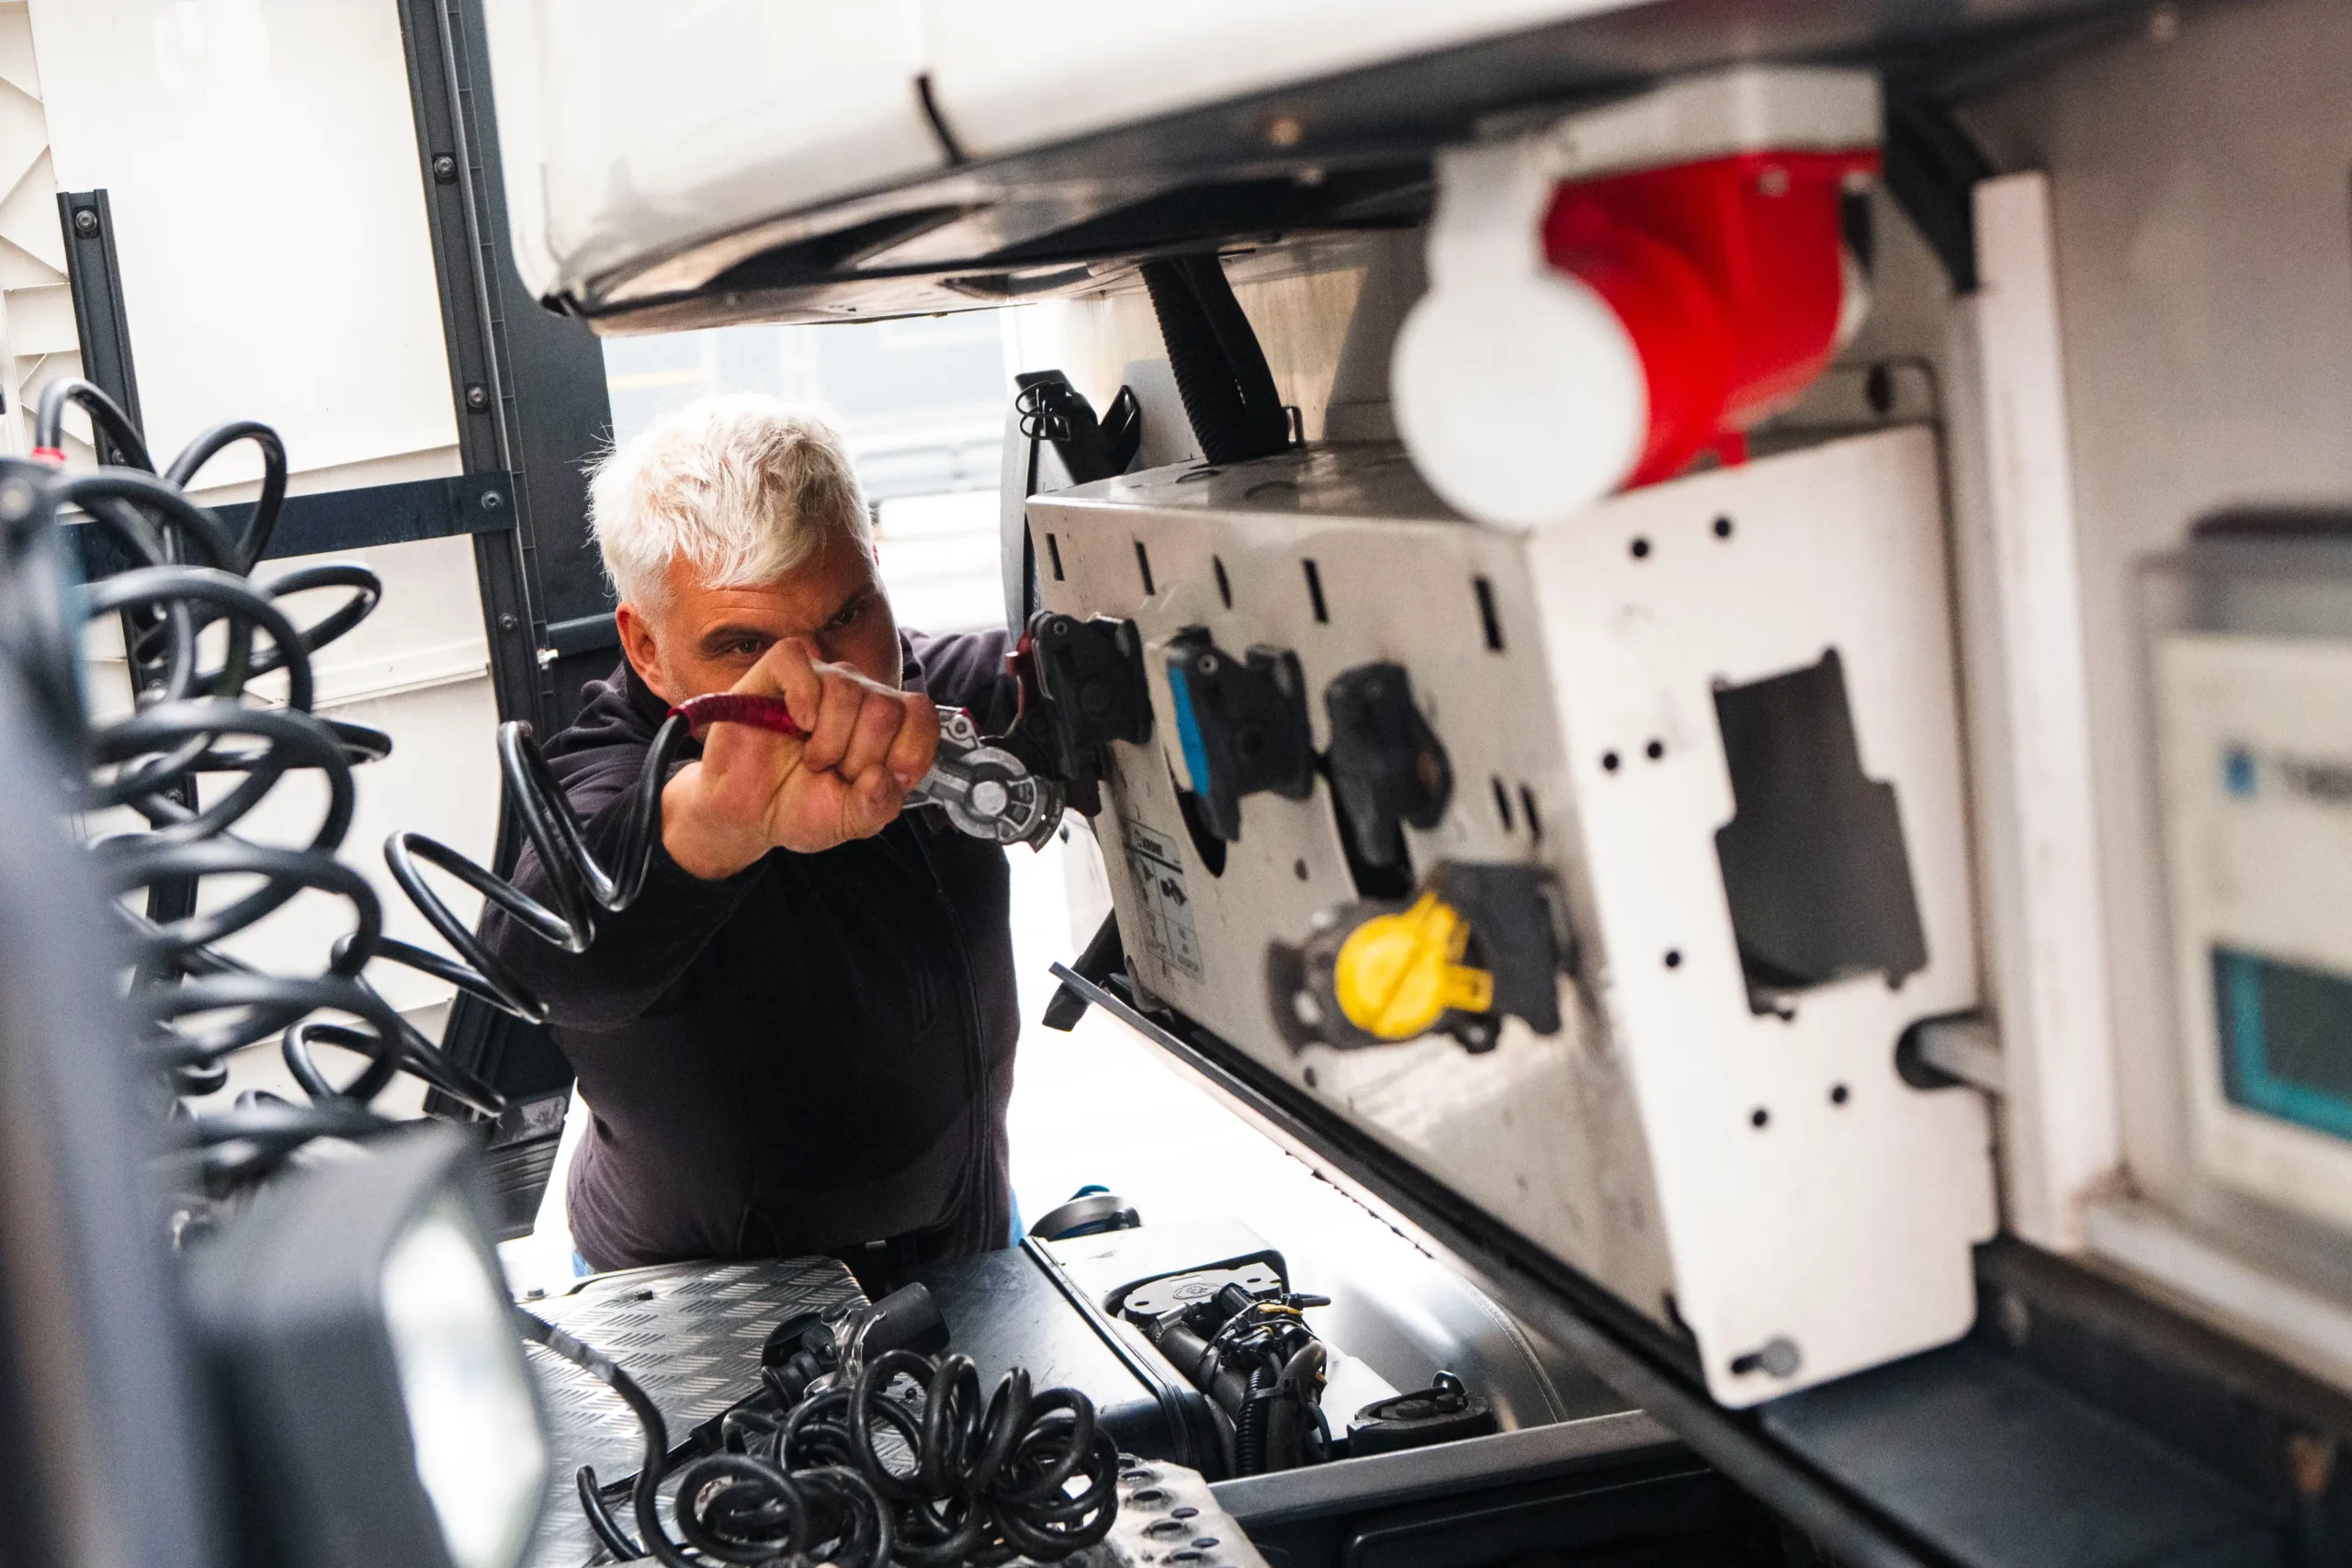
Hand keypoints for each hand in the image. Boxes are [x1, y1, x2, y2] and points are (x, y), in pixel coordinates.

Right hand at [660, 638, 937, 878]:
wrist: (749, 815)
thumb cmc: (800, 807)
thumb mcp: (851, 821)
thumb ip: (878, 806)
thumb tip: (881, 777)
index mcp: (886, 725)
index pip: (921, 715)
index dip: (907, 751)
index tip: (879, 779)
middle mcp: (858, 695)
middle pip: (884, 708)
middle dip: (860, 757)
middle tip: (834, 773)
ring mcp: (819, 679)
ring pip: (845, 690)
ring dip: (828, 741)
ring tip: (811, 760)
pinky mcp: (776, 673)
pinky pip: (799, 661)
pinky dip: (802, 697)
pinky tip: (798, 725)